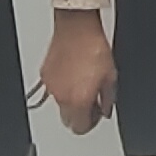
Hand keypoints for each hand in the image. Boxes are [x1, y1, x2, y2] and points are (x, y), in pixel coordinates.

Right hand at [40, 10, 114, 133]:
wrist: (77, 27)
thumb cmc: (93, 47)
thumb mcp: (110, 76)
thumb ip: (108, 98)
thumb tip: (105, 109)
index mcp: (78, 100)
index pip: (80, 128)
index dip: (91, 123)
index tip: (97, 113)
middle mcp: (61, 96)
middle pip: (68, 121)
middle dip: (79, 115)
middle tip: (90, 101)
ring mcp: (51, 86)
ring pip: (60, 105)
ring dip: (71, 101)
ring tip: (82, 84)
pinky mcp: (44, 75)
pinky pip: (52, 90)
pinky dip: (62, 88)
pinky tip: (72, 75)